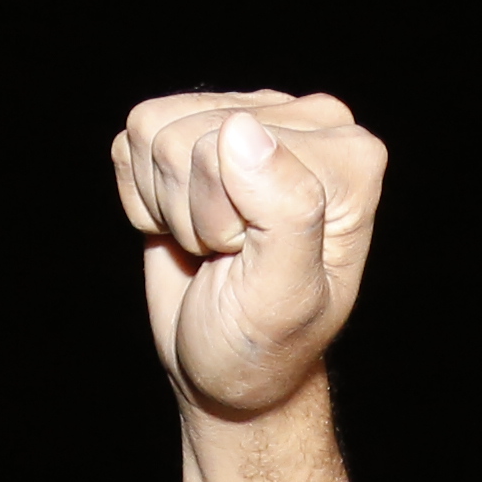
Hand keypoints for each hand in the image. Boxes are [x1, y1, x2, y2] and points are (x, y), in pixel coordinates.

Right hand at [110, 92, 386, 420]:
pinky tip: (184, 225)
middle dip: (194, 212)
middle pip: (188, 136)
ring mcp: (252, 118)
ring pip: (153, 133)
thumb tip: (243, 129)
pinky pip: (132, 141)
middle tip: (231, 255)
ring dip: (168, 207)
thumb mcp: (284, 298)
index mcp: (349, 155)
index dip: (221, 215)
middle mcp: (310, 122)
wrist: (226, 364)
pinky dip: (142, 198)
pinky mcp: (200, 127)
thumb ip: (285, 212)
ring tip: (214, 244)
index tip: (251, 258)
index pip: (231, 144)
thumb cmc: (263, 345)